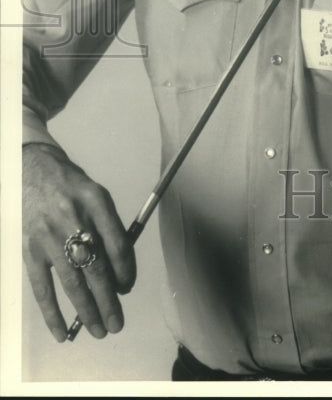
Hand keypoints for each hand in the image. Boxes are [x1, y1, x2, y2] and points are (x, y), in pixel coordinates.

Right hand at [23, 143, 135, 340]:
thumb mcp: (97, 196)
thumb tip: (121, 271)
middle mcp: (73, 218)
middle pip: (97, 268)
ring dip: (87, 310)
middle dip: (110, 300)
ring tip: (100, 329)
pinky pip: (42, 288)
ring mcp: (49, 236)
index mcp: (97, 202)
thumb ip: (110, 228)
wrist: (33, 171)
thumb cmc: (72, 188)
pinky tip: (63, 331)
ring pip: (72, 282)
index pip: (118, 244)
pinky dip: (53, 313)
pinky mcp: (30, 250)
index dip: (126, 271)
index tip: (128, 288)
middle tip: (118, 323)